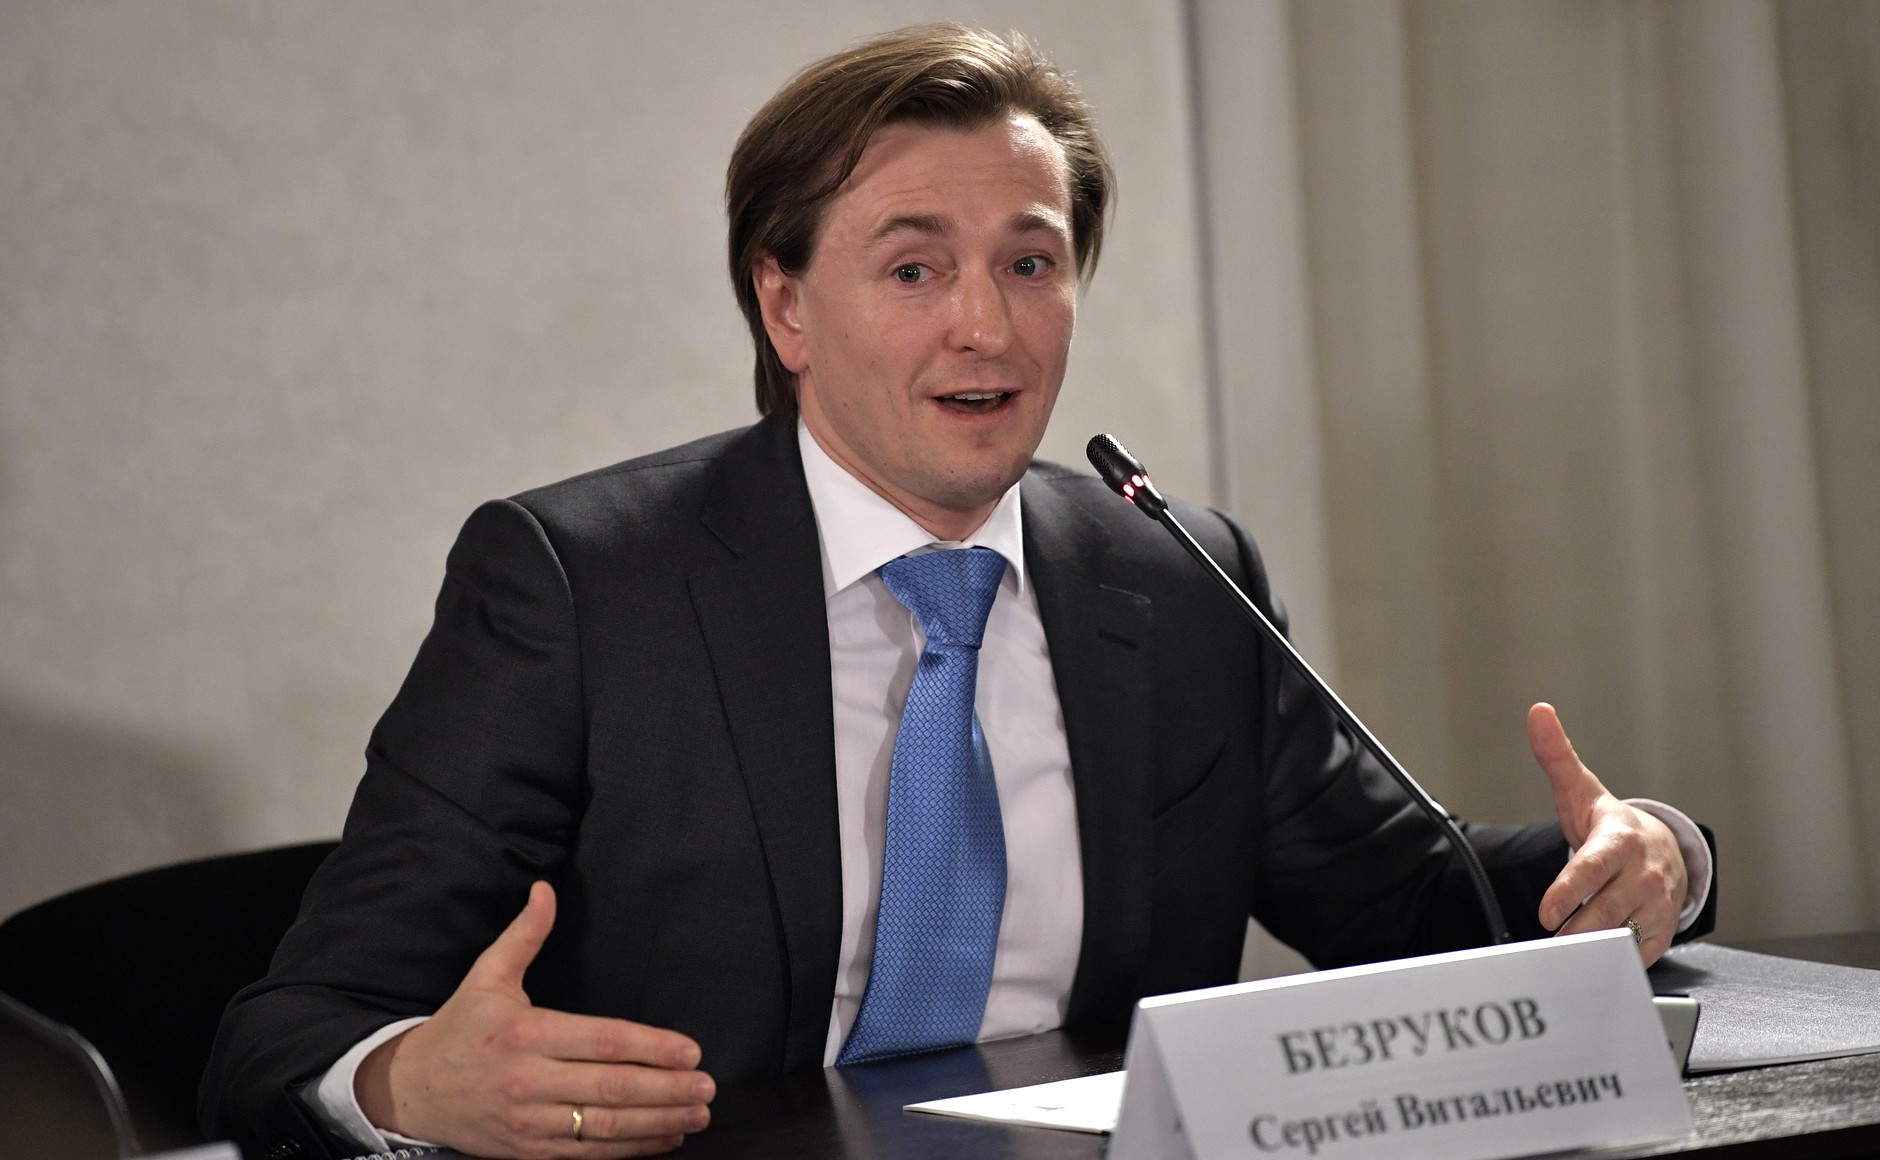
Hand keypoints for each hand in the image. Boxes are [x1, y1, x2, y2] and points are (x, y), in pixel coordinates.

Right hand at [356, 881, 713, 1157]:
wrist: (410, 1092)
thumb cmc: (458, 1028)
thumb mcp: (486, 976)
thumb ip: (524, 935)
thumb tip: (545, 889)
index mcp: (527, 1034)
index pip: (602, 1041)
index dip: (651, 1047)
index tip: (690, 1050)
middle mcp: (530, 1080)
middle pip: (611, 1088)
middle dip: (667, 1088)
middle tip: (707, 1085)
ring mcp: (530, 1121)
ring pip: (606, 1127)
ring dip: (659, 1121)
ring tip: (698, 1112)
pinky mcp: (529, 1151)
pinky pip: (589, 1154)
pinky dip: (632, 1149)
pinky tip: (664, 1137)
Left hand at [1530, 703, 1686, 964]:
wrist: (1661, 848)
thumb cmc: (1611, 825)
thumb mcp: (1580, 789)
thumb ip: (1555, 755)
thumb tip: (1538, 713)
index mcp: (1620, 840)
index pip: (1592, 869)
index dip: (1569, 892)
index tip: (1547, 913)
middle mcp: (1644, 874)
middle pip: (1604, 910)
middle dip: (1575, 927)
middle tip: (1550, 938)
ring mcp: (1657, 904)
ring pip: (1621, 935)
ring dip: (1591, 946)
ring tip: (1566, 949)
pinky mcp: (1663, 930)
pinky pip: (1639, 953)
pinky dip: (1615, 958)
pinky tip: (1594, 955)